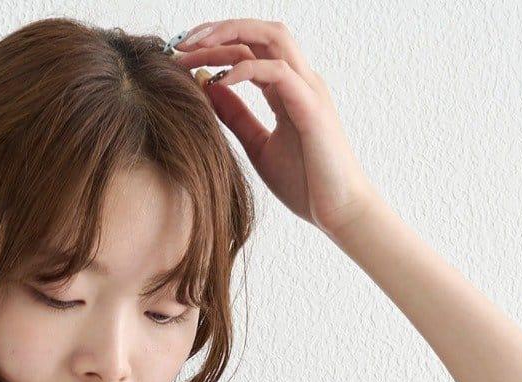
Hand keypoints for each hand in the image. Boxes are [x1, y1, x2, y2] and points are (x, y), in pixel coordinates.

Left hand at [171, 19, 382, 237]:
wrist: (339, 212)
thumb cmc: (306, 184)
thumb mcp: (259, 147)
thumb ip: (236, 117)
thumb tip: (208, 87)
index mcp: (287, 87)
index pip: (251, 48)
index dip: (216, 45)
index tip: (182, 55)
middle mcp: (299, 79)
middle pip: (260, 31)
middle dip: (220, 29)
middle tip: (183, 43)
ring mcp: (308, 88)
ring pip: (272, 37)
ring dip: (232, 36)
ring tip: (197, 49)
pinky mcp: (311, 106)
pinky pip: (277, 71)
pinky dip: (246, 69)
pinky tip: (220, 80)